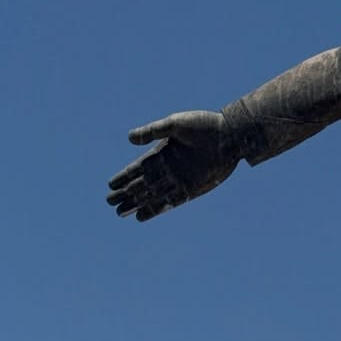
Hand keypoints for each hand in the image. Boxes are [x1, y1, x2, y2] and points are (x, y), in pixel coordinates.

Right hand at [106, 110, 238, 221]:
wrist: (229, 136)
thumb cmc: (204, 126)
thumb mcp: (175, 124)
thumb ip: (152, 131)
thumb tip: (129, 138)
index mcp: (162, 152)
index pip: (139, 168)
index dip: (124, 176)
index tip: (111, 185)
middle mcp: (168, 168)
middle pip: (142, 184)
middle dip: (126, 193)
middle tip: (110, 202)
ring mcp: (179, 180)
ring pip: (151, 196)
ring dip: (136, 204)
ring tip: (120, 212)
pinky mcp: (191, 189)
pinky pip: (168, 203)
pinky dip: (154, 210)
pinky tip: (140, 216)